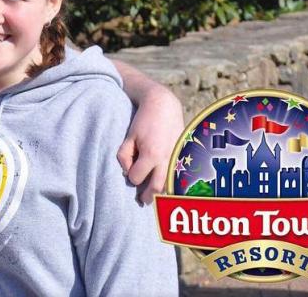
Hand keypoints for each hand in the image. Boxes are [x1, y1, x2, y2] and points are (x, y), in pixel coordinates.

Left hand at [117, 85, 183, 203]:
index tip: (129, 174)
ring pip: (170, 184)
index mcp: (151, 155)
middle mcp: (167, 159)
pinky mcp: (184, 156)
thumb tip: (127, 172)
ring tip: (153, 196)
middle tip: (142, 201)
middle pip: (157, 188)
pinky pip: (178, 176)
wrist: (164, 106)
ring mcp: (177, 158)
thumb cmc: (144, 121)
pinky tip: (165, 185)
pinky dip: (171, 183)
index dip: (131, 177)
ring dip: (161, 192)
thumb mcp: (129, 137)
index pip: (137, 178)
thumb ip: (124, 156)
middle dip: (148, 196)